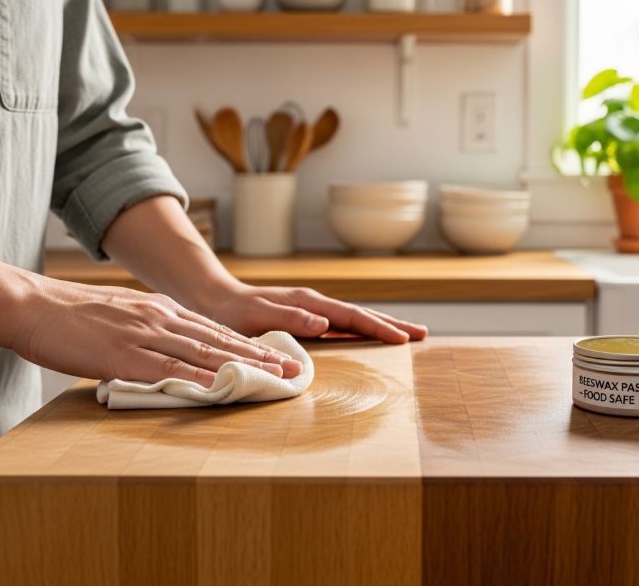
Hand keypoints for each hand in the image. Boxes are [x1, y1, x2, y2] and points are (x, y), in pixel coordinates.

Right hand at [12, 277, 302, 387]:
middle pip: (219, 340)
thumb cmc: (74, 315)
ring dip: (241, 367)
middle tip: (289, 369)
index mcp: (162, 310)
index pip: (214, 330)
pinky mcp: (124, 355)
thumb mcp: (124, 313)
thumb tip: (173, 346)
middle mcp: (161, 319)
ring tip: (270, 378)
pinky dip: (198, 379)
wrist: (34, 305)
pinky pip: (168, 369)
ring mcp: (145, 335)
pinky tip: (219, 389)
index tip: (275, 356)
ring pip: (203, 353)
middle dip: (258, 356)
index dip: (248, 345)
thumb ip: (152, 328)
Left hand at [208, 284, 427, 343]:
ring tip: (409, 334)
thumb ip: (289, 319)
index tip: (402, 339)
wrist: (216, 299)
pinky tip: (373, 336)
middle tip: (422, 335)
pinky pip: (343, 323)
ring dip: (382, 325)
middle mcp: (315, 303)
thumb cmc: (232, 313)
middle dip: (392, 324)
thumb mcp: (257, 317)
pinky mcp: (309, 316)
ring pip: (355, 317)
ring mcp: (313, 309)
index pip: (351, 316)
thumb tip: (326, 324)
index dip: (378, 328)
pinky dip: (363, 329)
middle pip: (361, 314)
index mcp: (308, 303)